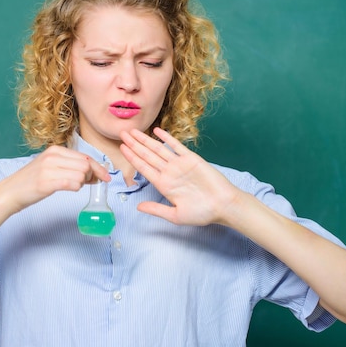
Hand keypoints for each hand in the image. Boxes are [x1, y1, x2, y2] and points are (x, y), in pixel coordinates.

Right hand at [7, 145, 110, 210]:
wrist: (9, 192)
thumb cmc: (31, 181)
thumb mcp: (50, 167)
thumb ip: (70, 167)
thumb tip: (95, 173)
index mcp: (54, 150)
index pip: (85, 157)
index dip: (98, 168)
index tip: (105, 177)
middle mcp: (52, 156)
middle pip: (86, 165)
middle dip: (91, 176)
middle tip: (87, 184)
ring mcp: (49, 169)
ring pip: (82, 174)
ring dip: (82, 183)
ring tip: (72, 186)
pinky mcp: (47, 183)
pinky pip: (73, 184)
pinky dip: (75, 188)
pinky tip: (68, 189)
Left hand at [119, 127, 239, 225]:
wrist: (223, 205)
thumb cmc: (202, 213)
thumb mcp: (176, 216)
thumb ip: (156, 210)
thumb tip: (138, 207)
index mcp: (163, 185)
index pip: (143, 168)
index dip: (132, 158)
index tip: (122, 148)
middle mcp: (169, 172)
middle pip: (147, 155)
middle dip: (134, 145)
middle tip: (122, 133)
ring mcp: (179, 164)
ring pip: (158, 149)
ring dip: (145, 139)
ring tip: (133, 131)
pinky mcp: (192, 159)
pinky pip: (177, 146)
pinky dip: (167, 138)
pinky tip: (157, 131)